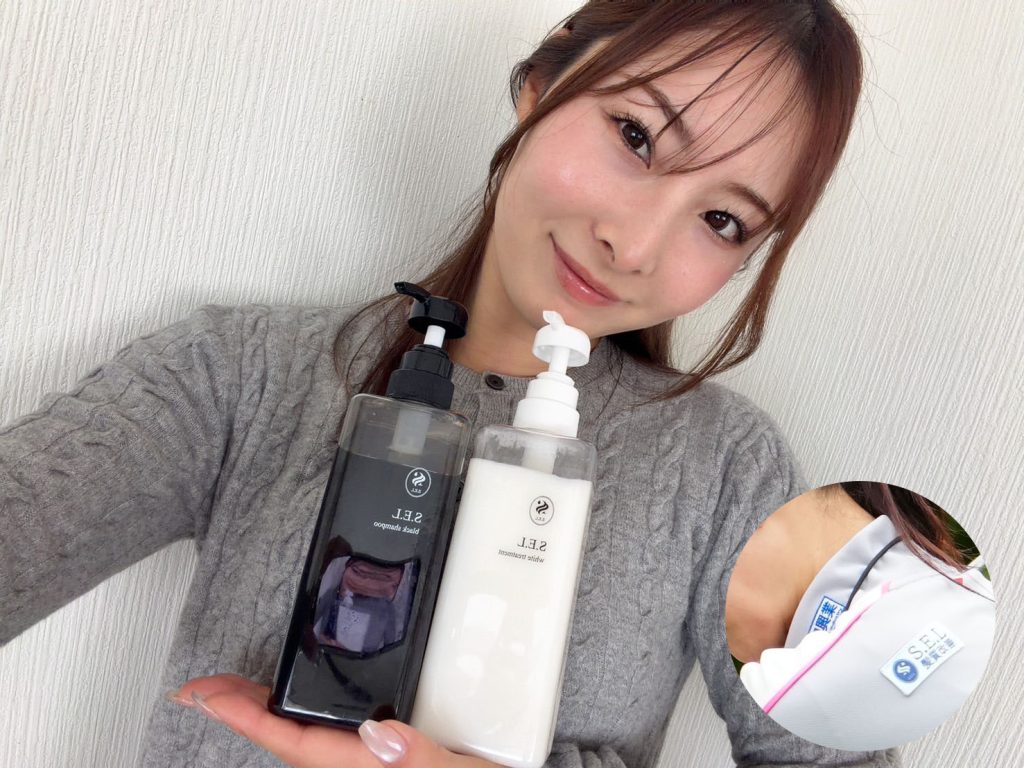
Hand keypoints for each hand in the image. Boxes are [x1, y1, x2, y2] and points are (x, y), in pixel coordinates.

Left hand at [168, 673, 500, 767]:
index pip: (296, 745)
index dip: (246, 717)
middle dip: (243, 713)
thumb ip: (424, 758)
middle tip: (203, 688)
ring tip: (239, 692)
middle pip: (289, 743)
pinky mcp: (384, 763)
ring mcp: (371, 767)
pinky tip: (303, 711)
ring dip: (269, 716)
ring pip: (305, 745)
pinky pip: (330, 744)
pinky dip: (303, 723)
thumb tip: (380, 734)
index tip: (206, 695)